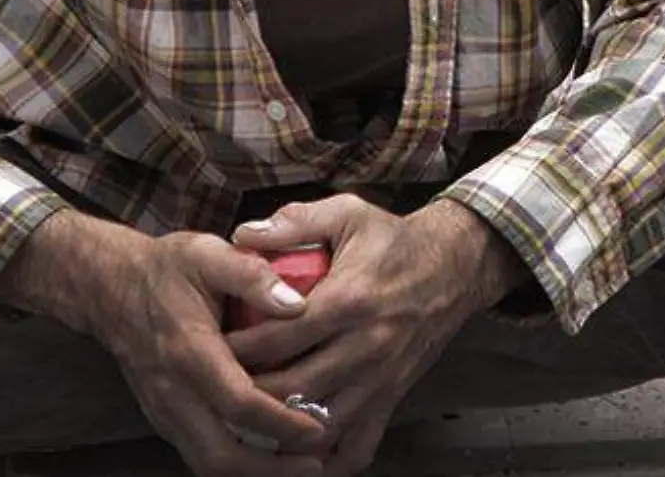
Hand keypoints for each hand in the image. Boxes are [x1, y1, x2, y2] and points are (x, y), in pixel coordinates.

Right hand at [0, 212, 328, 476]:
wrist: (109, 287)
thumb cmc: (166, 268)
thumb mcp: (208, 252)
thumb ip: (252, 275)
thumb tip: (296, 303)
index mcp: (190, 350)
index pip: (238, 403)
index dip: (281, 422)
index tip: (318, 429)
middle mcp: (173, 390)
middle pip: (221, 454)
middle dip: (271, 469)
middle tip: (317, 464)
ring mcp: (164, 410)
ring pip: (207, 464)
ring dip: (254, 473)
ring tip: (299, 468)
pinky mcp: (163, 417)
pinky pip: (199, 455)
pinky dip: (235, 465)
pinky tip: (268, 458)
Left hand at [224, 197, 523, 473]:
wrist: (455, 267)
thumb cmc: (393, 240)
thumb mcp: (346, 213)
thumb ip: (293, 221)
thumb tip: (242, 235)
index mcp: (348, 300)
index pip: (277, 337)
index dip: (236, 348)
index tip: (209, 346)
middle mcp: (365, 347)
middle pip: (290, 388)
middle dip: (246, 392)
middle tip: (216, 386)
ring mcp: (380, 380)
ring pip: (318, 426)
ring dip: (277, 429)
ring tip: (245, 418)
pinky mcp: (391, 398)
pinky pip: (358, 447)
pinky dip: (326, 460)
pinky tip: (295, 451)